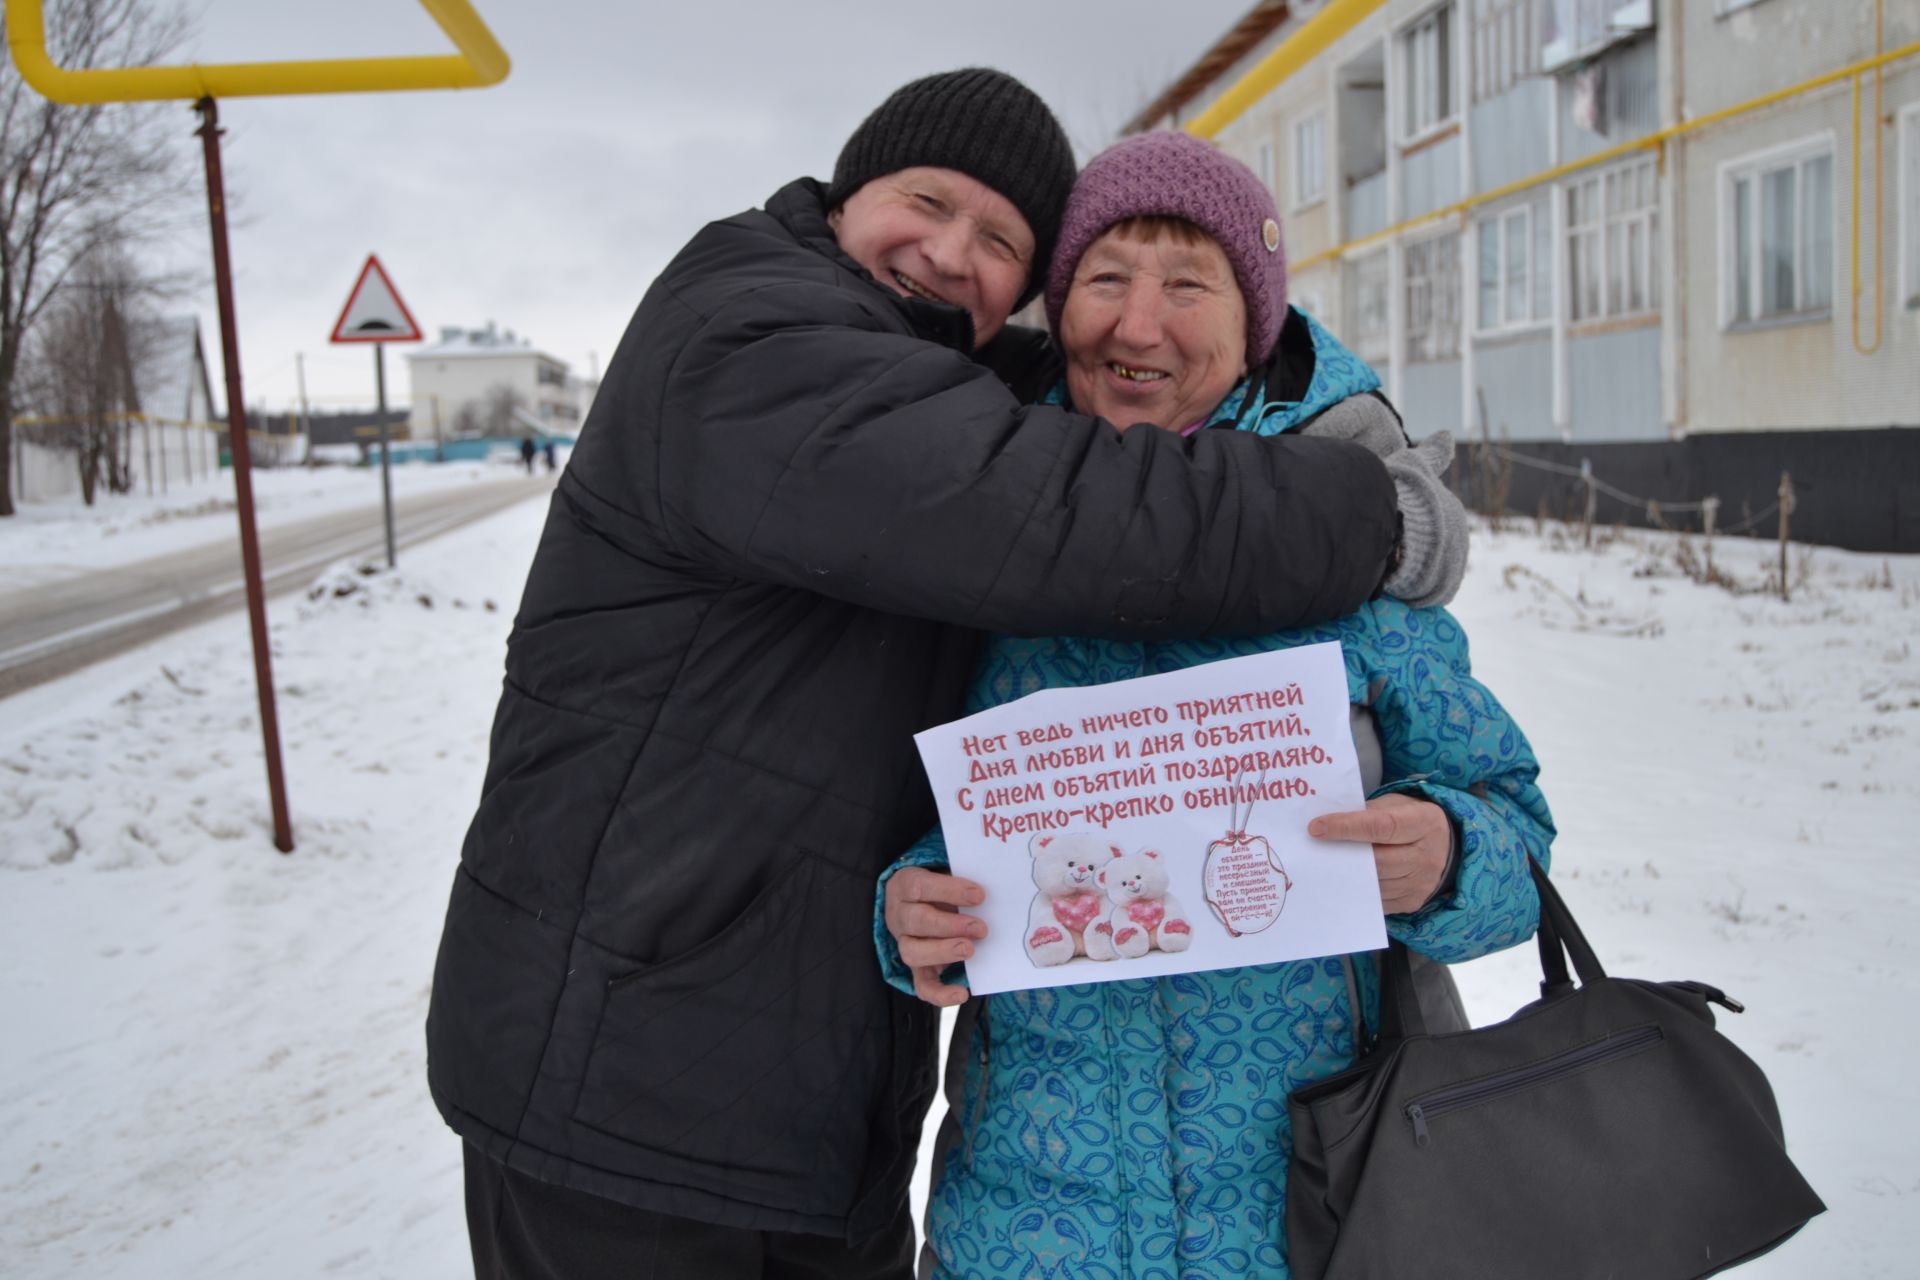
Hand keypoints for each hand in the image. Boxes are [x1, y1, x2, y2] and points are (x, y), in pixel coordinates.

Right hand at [883, 867, 986, 1006]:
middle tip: (980, 928)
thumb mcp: (947, 877)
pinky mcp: (916, 969)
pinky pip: (921, 985)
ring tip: (970, 950)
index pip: (919, 887)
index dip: (949, 891)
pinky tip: (961, 994)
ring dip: (943, 951)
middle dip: (950, 925)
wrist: (923, 904)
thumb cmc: (940, 888)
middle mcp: (900, 915)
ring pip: (913, 952)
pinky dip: (940, 993)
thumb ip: (963, 883)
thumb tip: (992, 889)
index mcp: (904, 886)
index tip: (979, 896)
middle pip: (916, 920)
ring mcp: (905, 943)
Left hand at [1308, 793, 1451, 914]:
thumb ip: (1367, 812)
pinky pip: (1377, 899)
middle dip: (1343, 854)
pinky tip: (1342, 879)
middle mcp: (1428, 855)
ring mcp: (1422, 883)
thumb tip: (1328, 824)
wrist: (1444, 847)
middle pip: (1377, 860)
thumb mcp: (1396, 804)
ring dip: (1346, 875)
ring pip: (1374, 883)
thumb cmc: (1410, 819)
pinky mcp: (1412, 901)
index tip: (1316, 827)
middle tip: (1314, 849)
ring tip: (1325, 864)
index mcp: (1424, 822)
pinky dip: (1357, 890)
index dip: (1346, 827)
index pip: (1381, 826)